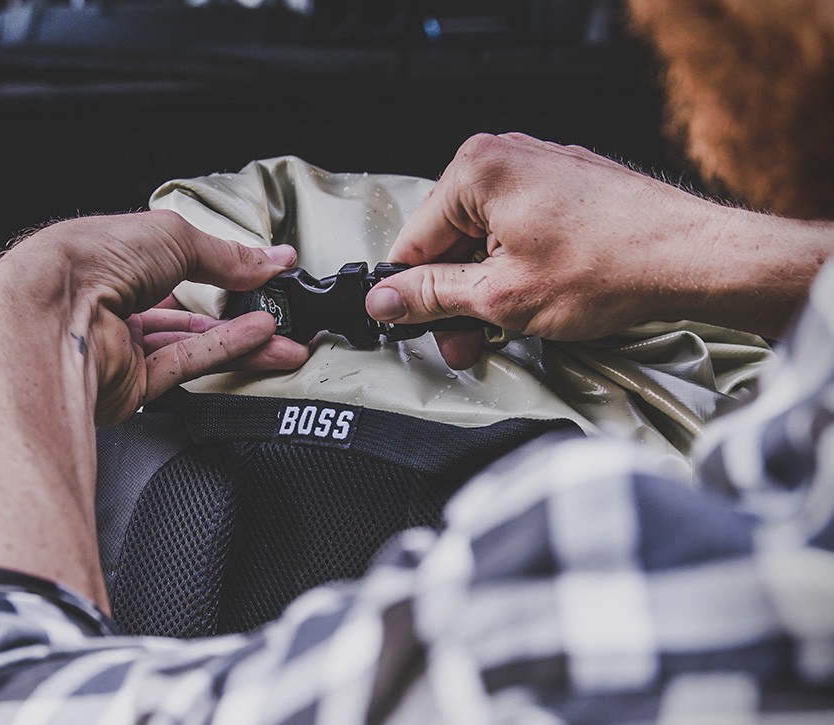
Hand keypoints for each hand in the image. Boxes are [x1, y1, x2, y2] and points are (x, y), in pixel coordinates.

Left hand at [11, 211, 308, 425]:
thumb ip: (227, 256)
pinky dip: (226, 351)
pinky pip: (187, 365)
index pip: (175, 260)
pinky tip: (261, 340)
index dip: (221, 264)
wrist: (53, 319)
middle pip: (187, 307)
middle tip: (280, 307)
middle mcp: (112, 300)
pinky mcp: (130, 385)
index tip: (264, 270)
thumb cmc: (90, 262)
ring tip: (285, 333)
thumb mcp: (175, 238)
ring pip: (191, 341)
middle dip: (238, 307)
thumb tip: (270, 261)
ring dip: (242, 336)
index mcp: (112, 255)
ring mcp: (120, 344)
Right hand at [364, 133, 750, 367]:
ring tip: (504, 327)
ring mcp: (540, 167)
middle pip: (449, 239)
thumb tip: (386, 299)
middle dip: (454, 297)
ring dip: (486, 287)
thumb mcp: (501, 296)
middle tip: (464, 341)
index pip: (413, 240)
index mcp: (476, 171)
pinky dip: (516, 266)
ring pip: (484, 238)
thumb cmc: (614, 265)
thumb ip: (431, 296)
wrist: (697, 258)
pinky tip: (533, 300)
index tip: (412, 326)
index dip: (410, 294)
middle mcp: (505, 156)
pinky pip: (518, 228)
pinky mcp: (567, 185)